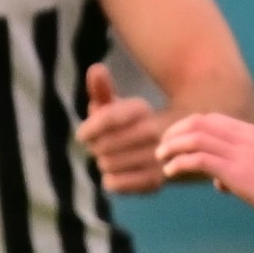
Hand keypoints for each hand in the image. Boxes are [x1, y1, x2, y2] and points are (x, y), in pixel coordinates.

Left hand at [77, 60, 175, 193]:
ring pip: (107, 165)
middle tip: (101, 147)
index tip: (82, 135)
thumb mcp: (119, 105)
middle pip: (103, 146)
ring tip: (112, 157)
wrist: (170, 146)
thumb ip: (103, 89)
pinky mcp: (155, 181)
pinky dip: (110, 180)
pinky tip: (119, 172)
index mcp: (142, 109)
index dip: (89, 129)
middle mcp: (153, 132)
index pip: (108, 119)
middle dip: (95, 147)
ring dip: (103, 163)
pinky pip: (114, 184)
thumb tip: (96, 69)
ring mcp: (156, 158)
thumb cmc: (132, 123)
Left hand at [154, 112, 253, 222]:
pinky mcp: (237, 171)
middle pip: (198, 122)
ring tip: (161, 160)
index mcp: (252, 133)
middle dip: (174, 133)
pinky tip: (171, 173)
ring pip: (194, 138)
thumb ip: (244, 170)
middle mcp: (243, 137)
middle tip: (163, 148)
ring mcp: (239, 152)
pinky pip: (198, 160)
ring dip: (172, 147)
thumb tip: (220, 185)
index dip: (188, 126)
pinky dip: (179, 163)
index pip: (211, 119)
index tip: (176, 140)